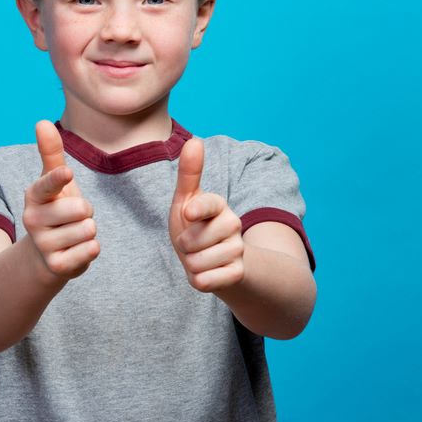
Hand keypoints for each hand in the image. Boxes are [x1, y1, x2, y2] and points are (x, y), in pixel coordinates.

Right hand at [22, 120, 99, 280]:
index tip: (67, 173)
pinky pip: (89, 251)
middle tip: (74, 216)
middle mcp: (33, 219)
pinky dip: (91, 249)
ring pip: (88, 230)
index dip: (58, 180)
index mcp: (34, 195)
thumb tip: (41, 121)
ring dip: (89, 231)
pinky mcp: (56, 266)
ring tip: (75, 233)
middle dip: (86, 211)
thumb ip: (51, 153)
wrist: (47, 253)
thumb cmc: (56, 208)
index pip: (47, 185)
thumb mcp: (54, 181)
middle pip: (81, 208)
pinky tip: (78, 249)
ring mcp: (43, 244)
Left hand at [169, 137, 245, 292]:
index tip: (188, 212)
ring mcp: (237, 249)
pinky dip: (199, 280)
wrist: (217, 260)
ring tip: (199, 256)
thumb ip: (189, 173)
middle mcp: (233, 224)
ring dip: (190, 264)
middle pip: (192, 241)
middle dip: (183, 246)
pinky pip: (205, 281)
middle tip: (191, 243)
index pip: (208, 204)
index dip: (196, 210)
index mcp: (218, 204)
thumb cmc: (195, 226)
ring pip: (197, 263)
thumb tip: (195, 140)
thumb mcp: (186, 200)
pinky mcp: (238, 273)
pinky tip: (207, 272)